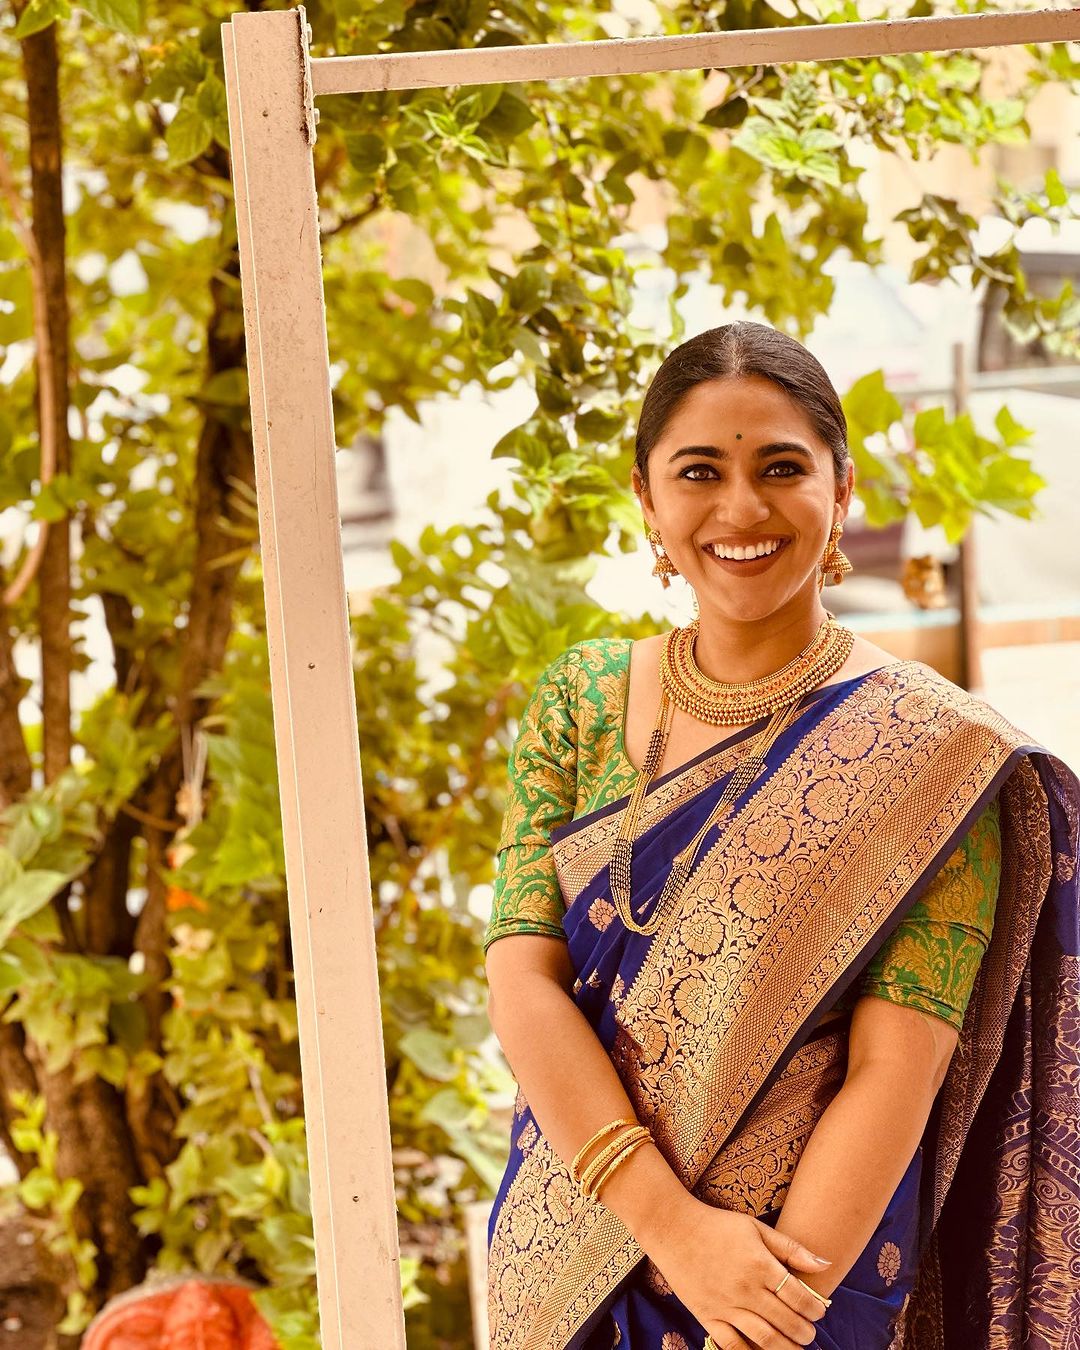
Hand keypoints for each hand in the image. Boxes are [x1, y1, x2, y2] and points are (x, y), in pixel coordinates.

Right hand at [645, 1199, 829, 1349]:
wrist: (674, 1229)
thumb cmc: (718, 1225)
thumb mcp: (756, 1228)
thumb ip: (791, 1248)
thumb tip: (825, 1264)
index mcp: (760, 1265)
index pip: (799, 1297)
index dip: (815, 1308)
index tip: (819, 1311)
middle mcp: (746, 1289)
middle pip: (786, 1322)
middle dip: (805, 1332)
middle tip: (809, 1333)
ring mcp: (726, 1306)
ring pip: (765, 1339)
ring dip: (786, 1348)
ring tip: (795, 1348)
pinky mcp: (708, 1316)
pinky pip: (733, 1345)